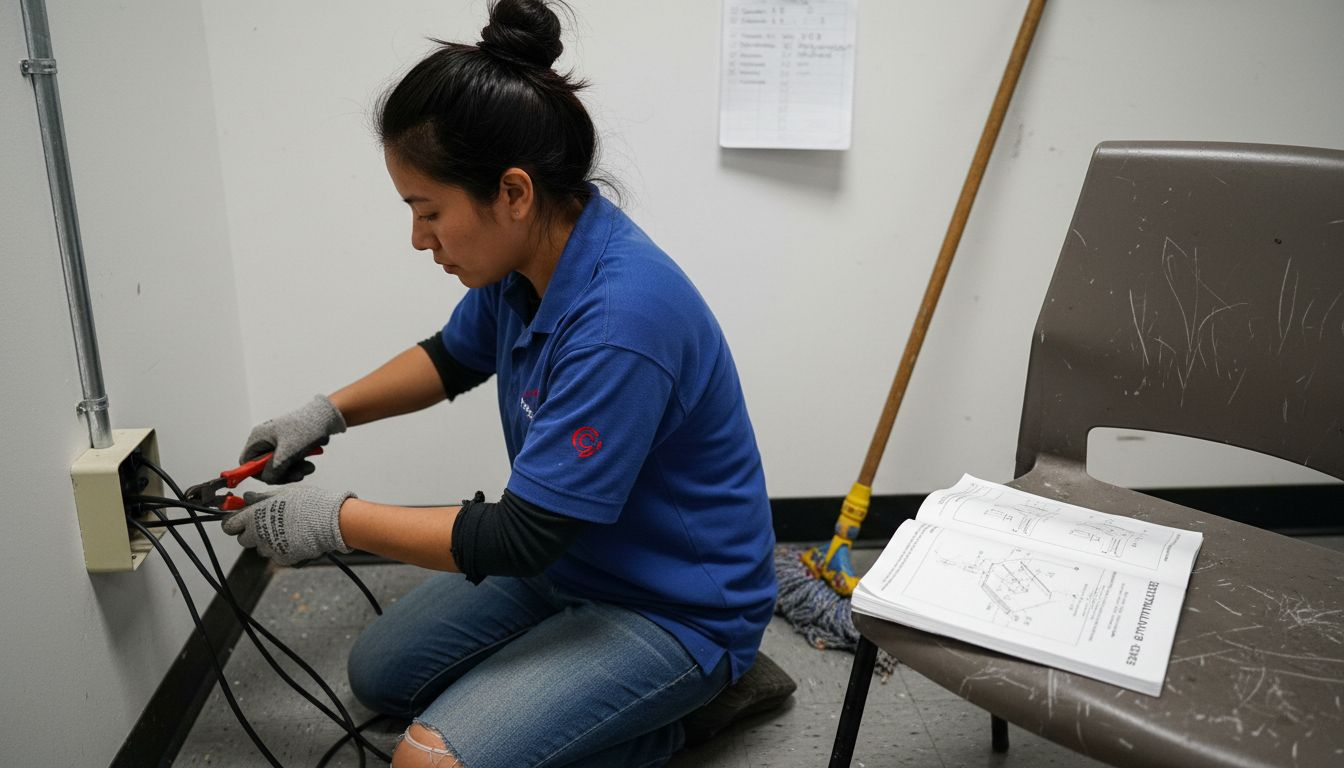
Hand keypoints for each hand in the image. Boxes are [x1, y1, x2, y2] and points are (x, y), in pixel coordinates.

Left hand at [222, 486, 355, 565]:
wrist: (329, 521)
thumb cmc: (308, 503)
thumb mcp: (283, 494)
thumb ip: (261, 498)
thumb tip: (247, 498)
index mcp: (254, 516)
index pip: (229, 525)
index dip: (234, 523)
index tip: (240, 520)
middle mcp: (257, 535)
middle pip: (243, 539)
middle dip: (251, 533)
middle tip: (266, 524)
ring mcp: (269, 549)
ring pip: (260, 548)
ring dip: (267, 541)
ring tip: (286, 530)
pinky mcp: (282, 559)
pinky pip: (276, 555)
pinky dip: (282, 549)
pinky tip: (294, 539)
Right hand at [240, 395, 346, 482]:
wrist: (326, 418)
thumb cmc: (306, 428)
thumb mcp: (288, 451)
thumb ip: (275, 468)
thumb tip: (268, 479)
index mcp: (259, 437)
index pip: (247, 462)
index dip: (256, 473)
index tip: (273, 477)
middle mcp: (265, 440)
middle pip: (264, 467)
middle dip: (282, 474)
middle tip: (297, 475)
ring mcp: (277, 443)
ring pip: (279, 467)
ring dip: (294, 471)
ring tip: (308, 467)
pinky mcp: (288, 446)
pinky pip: (289, 463)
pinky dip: (298, 466)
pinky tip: (309, 463)